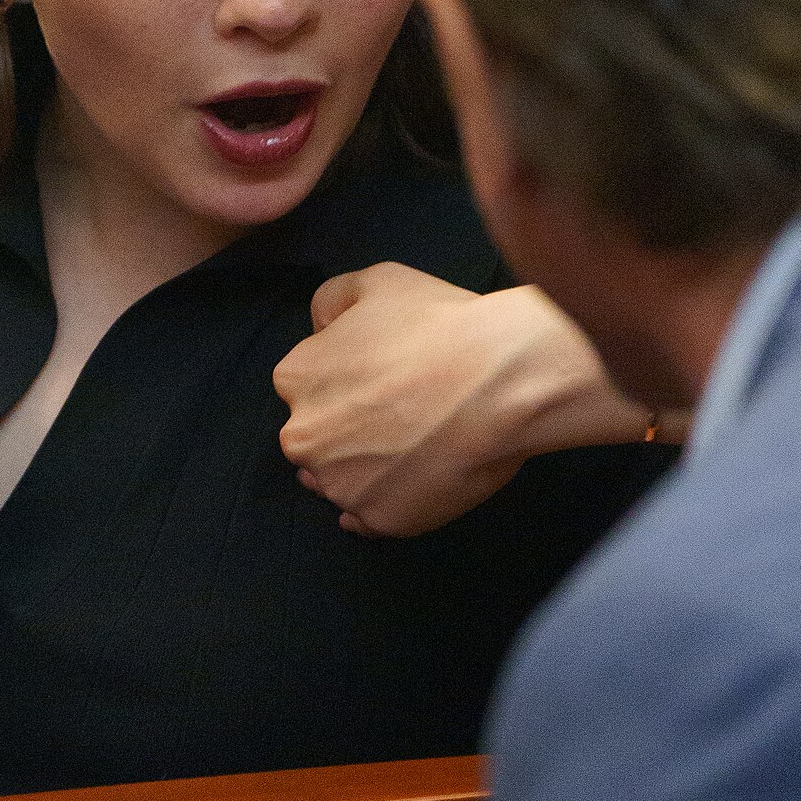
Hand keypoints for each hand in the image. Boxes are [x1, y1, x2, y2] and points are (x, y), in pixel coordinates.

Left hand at [274, 264, 642, 537]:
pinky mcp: (380, 520)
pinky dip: (384, 502)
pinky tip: (413, 477)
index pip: (305, 384)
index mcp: (296, 378)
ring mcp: (341, 485)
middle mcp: (304, 437)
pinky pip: (368, 518)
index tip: (380, 374)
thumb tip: (320, 329)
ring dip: (364, 465)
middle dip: (346, 425)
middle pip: (315, 435)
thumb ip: (330, 302)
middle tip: (401, 408)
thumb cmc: (442, 326)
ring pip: (339, 479)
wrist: (504, 381)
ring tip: (416, 441)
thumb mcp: (375, 281)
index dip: (345, 377)